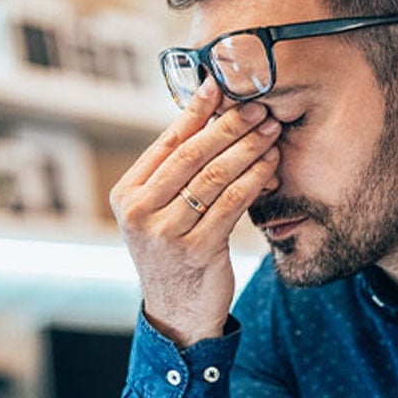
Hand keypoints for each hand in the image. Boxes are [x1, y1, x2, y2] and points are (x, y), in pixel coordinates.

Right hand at [109, 79, 281, 346]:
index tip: (221, 85)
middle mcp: (139, 212)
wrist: (177, 313)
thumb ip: (176, 173)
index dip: (196, 111)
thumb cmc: (175, 253)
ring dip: (248, 149)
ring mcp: (166, 232)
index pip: (166, 142)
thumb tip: (209, 115)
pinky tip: (271, 166)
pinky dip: (254, 180)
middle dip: (229, 125)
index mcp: (126, 194)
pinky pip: (232, 203)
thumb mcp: (162, 212)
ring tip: (270, 131)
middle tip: (258, 105)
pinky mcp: (196, 249)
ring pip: (214, 176)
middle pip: (192, 155)